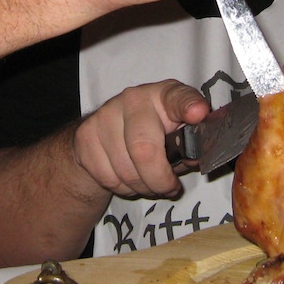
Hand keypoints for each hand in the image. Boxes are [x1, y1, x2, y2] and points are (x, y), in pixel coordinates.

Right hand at [73, 79, 209, 198]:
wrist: (105, 135)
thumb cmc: (153, 135)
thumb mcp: (178, 135)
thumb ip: (191, 145)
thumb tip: (193, 158)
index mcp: (164, 95)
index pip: (178, 97)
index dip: (188, 105)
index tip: (198, 114)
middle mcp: (133, 99)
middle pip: (144, 149)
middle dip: (159, 180)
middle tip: (168, 188)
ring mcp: (105, 115)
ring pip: (126, 170)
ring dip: (142, 188)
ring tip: (148, 182)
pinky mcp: (85, 136)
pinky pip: (108, 178)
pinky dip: (122, 188)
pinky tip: (127, 178)